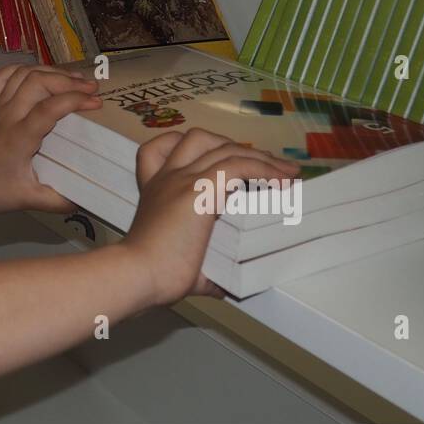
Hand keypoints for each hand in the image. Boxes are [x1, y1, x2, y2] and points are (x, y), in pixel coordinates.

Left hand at [0, 64, 103, 215]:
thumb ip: (58, 201)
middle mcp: (8, 115)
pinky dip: (23, 69)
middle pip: (38, 82)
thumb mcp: (28, 200)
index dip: (75, 100)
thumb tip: (86, 201)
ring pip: (22, 74)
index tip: (97, 103)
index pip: (50, 108)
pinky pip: (3, 76)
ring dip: (50, 71)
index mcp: (20, 136)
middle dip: (67, 80)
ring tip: (73, 78)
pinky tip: (39, 74)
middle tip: (91, 89)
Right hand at [122, 128, 301, 303]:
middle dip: (234, 146)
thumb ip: (202, 268)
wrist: (137, 275)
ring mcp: (184, 180)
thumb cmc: (153, 275)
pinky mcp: (200, 189)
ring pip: (226, 148)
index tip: (218, 157)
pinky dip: (264, 170)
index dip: (187, 146)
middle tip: (263, 165)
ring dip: (261, 157)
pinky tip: (283, 182)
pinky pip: (238, 166)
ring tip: (287, 172)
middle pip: (200, 138)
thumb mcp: (178, 259)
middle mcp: (168, 177)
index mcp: (156, 189)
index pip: (160, 146)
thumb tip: (224, 285)